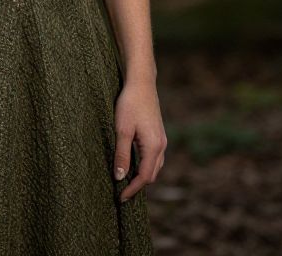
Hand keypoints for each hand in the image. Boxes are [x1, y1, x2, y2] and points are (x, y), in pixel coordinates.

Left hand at [113, 78, 166, 202]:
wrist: (141, 82)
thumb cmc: (130, 104)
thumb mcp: (122, 130)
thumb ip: (121, 154)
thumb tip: (119, 177)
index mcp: (153, 147)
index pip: (144, 177)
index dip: (132, 189)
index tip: (120, 198)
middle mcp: (161, 146)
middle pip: (151, 174)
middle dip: (137, 185)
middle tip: (121, 192)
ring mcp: (161, 139)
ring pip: (154, 166)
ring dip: (142, 175)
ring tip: (126, 180)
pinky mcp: (158, 134)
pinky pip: (154, 157)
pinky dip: (145, 165)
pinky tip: (134, 163)